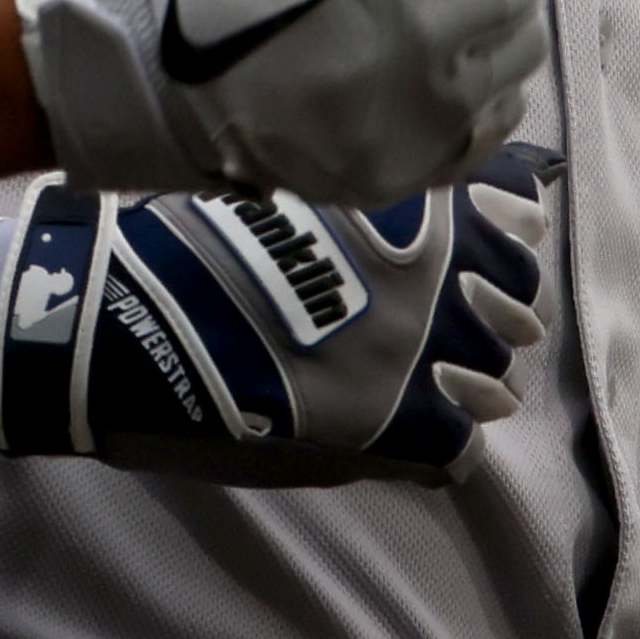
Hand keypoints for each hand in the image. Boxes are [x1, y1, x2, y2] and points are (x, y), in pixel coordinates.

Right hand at [0, 148, 553, 485]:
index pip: (519, 215)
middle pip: (515, 308)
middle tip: (440, 330)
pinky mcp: (395, 426)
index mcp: (410, 200)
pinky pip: (459, 450)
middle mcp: (435, 271)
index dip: (497, 240)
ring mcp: (421, 351)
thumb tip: (418, 220)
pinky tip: (398, 437)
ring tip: (418, 390)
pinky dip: (436, 448)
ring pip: (496, 384)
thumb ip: (364, 204)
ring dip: (464, 385)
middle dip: (486, 318)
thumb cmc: (183, 240)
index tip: (471, 250)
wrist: (120, 316)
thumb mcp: (284, 188)